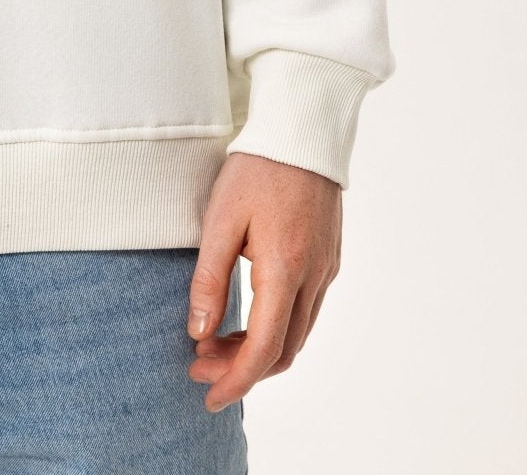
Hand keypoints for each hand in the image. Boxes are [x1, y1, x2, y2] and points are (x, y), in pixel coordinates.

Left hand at [185, 150, 341, 412]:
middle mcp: (314, 277)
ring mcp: (326, 269)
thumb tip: (197, 332)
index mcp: (286, 268)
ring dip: (258, 350)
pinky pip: (306, 311)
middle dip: (241, 369)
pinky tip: (246, 317)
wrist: (303, 130)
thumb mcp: (220, 219)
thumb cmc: (256, 168)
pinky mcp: (329, 259)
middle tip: (199, 365)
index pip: (265, 348)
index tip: (208, 395)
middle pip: (284, 350)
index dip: (235, 379)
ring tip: (214, 343)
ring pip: (297, 335)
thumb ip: (208, 279)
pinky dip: (276, 328)